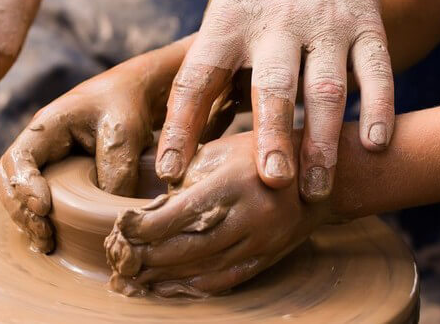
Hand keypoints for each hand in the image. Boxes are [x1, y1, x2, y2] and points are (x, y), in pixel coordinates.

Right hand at [0, 54, 161, 252]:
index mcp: (47, 126)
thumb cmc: (126, 105)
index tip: (44, 208)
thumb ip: (116, 172)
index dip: (24, 186)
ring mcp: (44, 160)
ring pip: (16, 192)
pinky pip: (35, 198)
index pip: (18, 158)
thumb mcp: (125, 133)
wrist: (135, 93)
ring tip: (47, 242)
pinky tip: (54, 238)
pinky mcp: (56, 175)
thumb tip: (107, 217)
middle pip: (6, 179)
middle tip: (45, 235)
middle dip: (20, 210)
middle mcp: (38, 144)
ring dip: (26, 219)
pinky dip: (38, 219)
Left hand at [106, 132, 328, 296]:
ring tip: (132, 278)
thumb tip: (149, 210)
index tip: (119, 226)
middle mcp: (247, 218)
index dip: (141, 227)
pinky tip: (165, 287)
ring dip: (161, 278)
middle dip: (144, 257)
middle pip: (184, 250)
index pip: (176, 215)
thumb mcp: (221, 151)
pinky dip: (189, 288)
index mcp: (231, 184)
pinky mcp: (265, 259)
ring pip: (200, 271)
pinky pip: (222, 282)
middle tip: (117, 257)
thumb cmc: (262, 153)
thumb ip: (185, 178)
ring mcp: (259, 244)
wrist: (321, 176)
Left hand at [157, 0, 394, 201]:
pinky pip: (376, 70)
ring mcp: (324, 26)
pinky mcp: (365, 26)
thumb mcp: (222, 8)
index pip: (196, 78)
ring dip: (322, 141)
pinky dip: (378, 106)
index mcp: (227, 24)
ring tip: (316, 189)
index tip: (170, 170)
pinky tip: (375, 143)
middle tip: (271, 182)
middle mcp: (275, 25)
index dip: (180, 126)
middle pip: (272, 85)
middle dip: (272, 135)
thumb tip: (192, 129)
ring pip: (325, 87)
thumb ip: (213, 62)